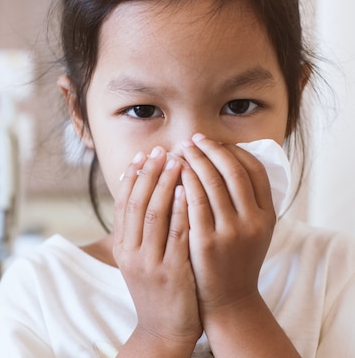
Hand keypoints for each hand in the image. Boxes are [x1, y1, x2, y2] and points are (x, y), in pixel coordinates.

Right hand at [113, 147, 201, 350]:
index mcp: (121, 247)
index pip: (123, 203)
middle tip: (161, 150)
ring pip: (154, 213)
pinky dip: (181, 209)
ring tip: (177, 160)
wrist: (163, 331)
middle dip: (149, 173)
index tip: (143, 154)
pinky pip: (176, 233)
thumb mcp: (139, 260)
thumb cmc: (157, 291)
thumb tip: (144, 196)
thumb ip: (140, 231)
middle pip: (136, 202)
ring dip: (165, 183)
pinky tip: (190, 190)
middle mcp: (130, 252)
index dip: (133, 177)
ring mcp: (149, 262)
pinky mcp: (171, 272)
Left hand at [180, 134, 275, 315]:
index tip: (213, 141)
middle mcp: (253, 221)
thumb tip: (229, 160)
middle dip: (209, 150)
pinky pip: (193, 202)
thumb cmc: (236, 260)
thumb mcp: (253, 231)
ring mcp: (231, 232)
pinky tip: (172, 173)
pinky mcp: (207, 242)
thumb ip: (247, 201)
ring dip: (192, 161)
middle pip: (231, 171)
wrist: (229, 301)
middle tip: (191, 139)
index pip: (254, 169)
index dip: (232, 150)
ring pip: (211, 183)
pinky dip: (183, 182)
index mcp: (267, 215)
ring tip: (178, 151)